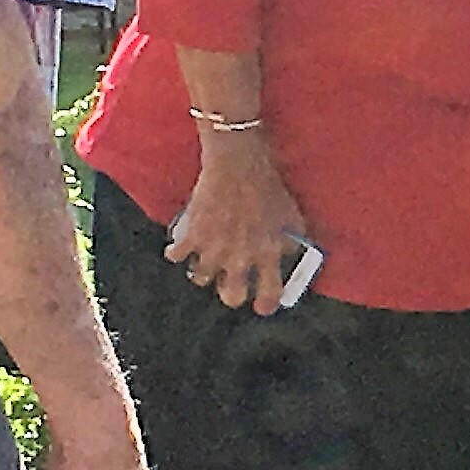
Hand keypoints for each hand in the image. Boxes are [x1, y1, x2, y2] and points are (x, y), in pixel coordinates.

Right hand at [168, 138, 315, 312]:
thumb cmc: (268, 187)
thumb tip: (294, 257)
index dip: (266, 305)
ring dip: (203, 271)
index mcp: (268, 254)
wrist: (238, 163)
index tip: (261, 306)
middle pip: (231, 296)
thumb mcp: (292, 217)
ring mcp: (214, 247)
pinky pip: (176, 256)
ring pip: (200, 279)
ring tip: (206, 259)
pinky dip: (176, 252)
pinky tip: (180, 246)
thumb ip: (293, 241)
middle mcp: (240, 257)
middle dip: (230, 295)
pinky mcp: (192, 234)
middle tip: (229, 284)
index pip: (270, 294)